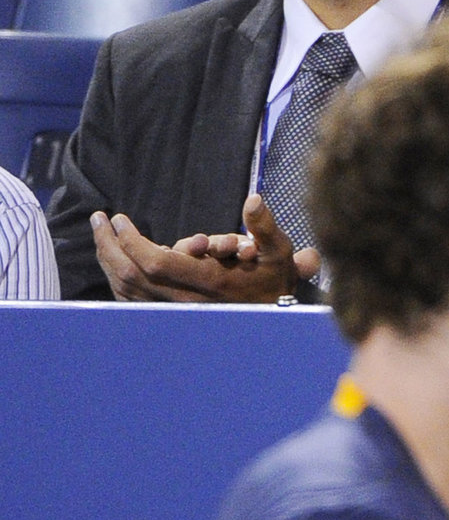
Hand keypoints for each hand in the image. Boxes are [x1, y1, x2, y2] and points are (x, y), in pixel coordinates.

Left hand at [91, 194, 320, 302]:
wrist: (273, 319)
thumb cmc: (274, 280)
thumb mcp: (278, 251)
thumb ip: (264, 226)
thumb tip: (253, 200)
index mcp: (209, 282)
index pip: (154, 263)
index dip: (130, 241)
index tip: (119, 219)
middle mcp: (186, 302)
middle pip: (130, 276)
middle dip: (109, 246)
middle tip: (99, 220)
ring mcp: (176, 313)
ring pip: (127, 290)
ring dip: (109, 261)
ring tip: (101, 235)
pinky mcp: (169, 318)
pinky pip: (132, 301)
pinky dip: (117, 279)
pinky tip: (113, 261)